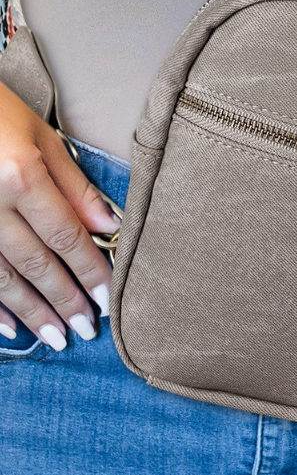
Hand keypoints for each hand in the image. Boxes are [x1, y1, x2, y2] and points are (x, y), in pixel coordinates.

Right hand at [0, 83, 119, 348]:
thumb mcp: (42, 136)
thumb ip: (75, 185)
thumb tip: (109, 226)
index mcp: (20, 176)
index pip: (66, 233)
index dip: (89, 269)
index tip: (109, 299)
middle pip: (34, 262)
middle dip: (63, 299)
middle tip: (88, 330)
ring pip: (1, 276)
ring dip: (31, 311)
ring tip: (56, 337)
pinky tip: (9, 329)